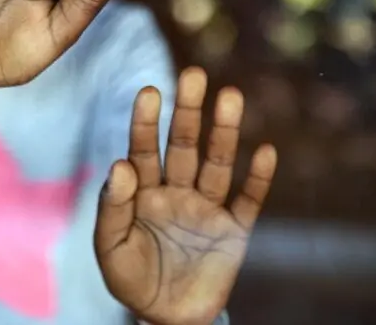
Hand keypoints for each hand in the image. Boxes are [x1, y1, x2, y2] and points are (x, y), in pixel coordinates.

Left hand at [94, 67, 276, 324]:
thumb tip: (120, 162)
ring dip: (224, 132)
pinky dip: (258, 179)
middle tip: (193, 74)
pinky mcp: (233, 232)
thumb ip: (112, 207)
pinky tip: (265, 151)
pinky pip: (248, 201)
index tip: (149, 91)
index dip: (146, 122)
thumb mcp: (110, 247)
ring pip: (217, 164)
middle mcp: (176, 191)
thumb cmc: (131, 280)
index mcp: (143, 192)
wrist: (165, 317)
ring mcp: (206, 209)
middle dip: (188, 112)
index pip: (143, 149)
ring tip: (230, 95)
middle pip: (183, 146)